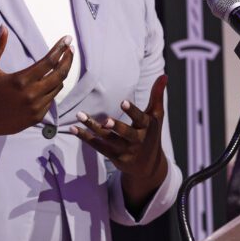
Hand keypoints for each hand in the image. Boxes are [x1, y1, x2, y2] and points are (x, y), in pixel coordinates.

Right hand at [0, 26, 73, 136]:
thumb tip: (3, 27)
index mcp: (20, 80)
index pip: (49, 61)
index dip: (60, 49)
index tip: (67, 39)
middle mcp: (31, 95)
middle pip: (59, 74)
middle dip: (68, 60)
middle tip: (70, 50)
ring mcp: (35, 108)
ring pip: (57, 87)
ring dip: (60, 75)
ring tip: (60, 64)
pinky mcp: (36, 118)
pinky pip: (51, 100)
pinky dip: (52, 89)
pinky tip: (48, 82)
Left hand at [72, 75, 168, 207]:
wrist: (148, 166)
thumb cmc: (151, 133)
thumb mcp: (156, 115)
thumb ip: (157, 95)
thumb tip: (164, 75)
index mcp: (147, 127)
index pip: (140, 119)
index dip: (132, 111)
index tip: (123, 102)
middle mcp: (137, 140)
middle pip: (125, 133)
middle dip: (116, 127)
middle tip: (105, 121)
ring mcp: (125, 150)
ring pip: (108, 139)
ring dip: (93, 128)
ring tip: (80, 116)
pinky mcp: (114, 157)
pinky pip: (98, 147)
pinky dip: (86, 138)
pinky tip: (74, 129)